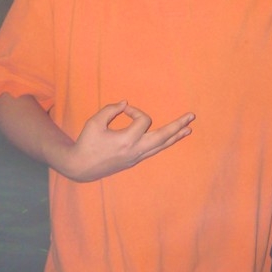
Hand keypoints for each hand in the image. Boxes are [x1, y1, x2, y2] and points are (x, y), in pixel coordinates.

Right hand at [62, 101, 194, 181]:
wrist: (80, 167)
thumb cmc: (87, 143)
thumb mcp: (94, 122)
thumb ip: (111, 110)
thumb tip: (126, 103)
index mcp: (126, 141)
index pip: (142, 120)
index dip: (134, 110)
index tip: (123, 109)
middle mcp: (135, 151)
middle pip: (163, 137)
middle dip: (177, 126)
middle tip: (191, 116)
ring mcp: (137, 157)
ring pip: (161, 146)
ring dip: (175, 136)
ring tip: (188, 129)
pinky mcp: (135, 160)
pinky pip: (155, 150)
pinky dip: (165, 143)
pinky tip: (172, 139)